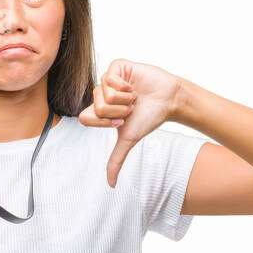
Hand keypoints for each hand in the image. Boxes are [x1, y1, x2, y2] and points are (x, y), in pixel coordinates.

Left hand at [78, 59, 181, 187]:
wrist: (167, 101)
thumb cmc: (149, 118)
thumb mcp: (128, 140)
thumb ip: (116, 160)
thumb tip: (111, 185)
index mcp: (99, 110)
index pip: (85, 117)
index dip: (104, 122)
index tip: (121, 121)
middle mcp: (101, 94)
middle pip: (96, 106)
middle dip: (118, 111)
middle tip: (130, 108)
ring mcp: (108, 79)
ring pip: (104, 93)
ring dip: (124, 99)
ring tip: (134, 97)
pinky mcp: (117, 66)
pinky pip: (110, 77)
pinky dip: (125, 86)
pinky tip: (134, 86)